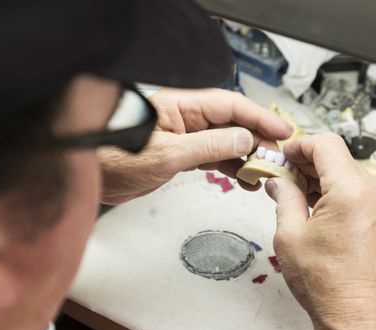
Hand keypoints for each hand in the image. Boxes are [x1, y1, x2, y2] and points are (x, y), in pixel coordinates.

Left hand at [99, 88, 291, 203]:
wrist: (93, 178)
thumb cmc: (115, 158)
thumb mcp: (168, 154)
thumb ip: (208, 146)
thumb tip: (243, 140)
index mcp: (181, 106)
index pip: (230, 106)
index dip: (260, 117)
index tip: (281, 130)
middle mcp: (185, 118)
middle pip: (232, 122)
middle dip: (257, 138)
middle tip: (278, 155)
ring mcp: (184, 136)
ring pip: (225, 141)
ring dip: (246, 156)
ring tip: (264, 170)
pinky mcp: (180, 154)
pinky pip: (213, 156)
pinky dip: (230, 167)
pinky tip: (242, 177)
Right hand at [265, 133, 375, 329]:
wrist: (357, 317)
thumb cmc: (328, 285)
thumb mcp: (290, 235)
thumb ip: (284, 198)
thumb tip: (279, 181)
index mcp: (351, 192)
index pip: (325, 144)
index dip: (299, 144)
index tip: (283, 154)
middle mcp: (373, 194)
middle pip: (337, 157)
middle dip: (306, 161)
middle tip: (281, 174)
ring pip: (346, 173)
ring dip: (319, 177)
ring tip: (294, 193)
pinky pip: (356, 190)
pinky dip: (333, 190)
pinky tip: (313, 205)